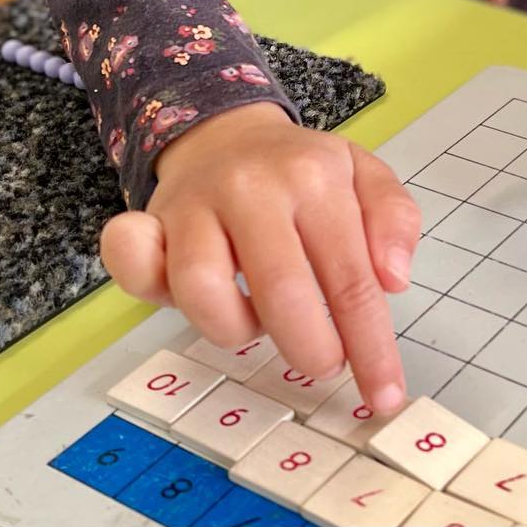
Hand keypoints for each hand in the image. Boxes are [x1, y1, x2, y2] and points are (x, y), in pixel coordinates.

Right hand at [98, 101, 419, 414]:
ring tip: (257, 319)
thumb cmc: (300, 171)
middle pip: (281, 290)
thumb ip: (393, 218)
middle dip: (309, 347)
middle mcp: (252, 187)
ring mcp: (196, 203)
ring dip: (236, 329)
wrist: (229, 134)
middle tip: (322, 362)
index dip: (368, 345)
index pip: (349, 277)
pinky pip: (132, 257)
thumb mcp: (364, 174)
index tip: (383, 392)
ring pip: (203, 290)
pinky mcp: (151, 220)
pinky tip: (174, 290)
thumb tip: (394, 279)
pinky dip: (141, 277)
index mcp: (315, 176)